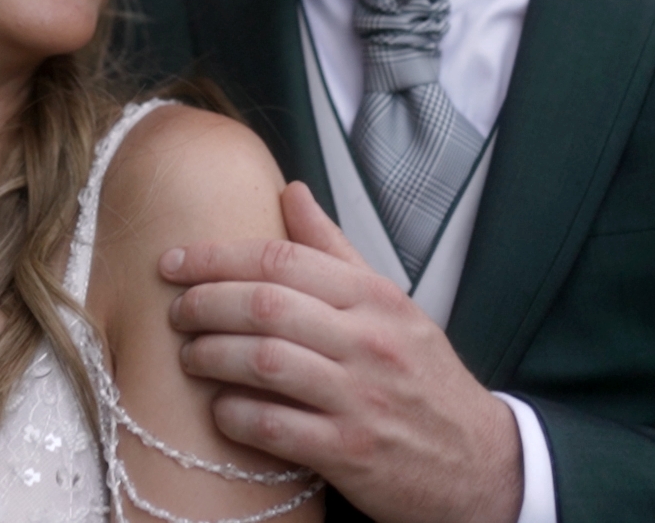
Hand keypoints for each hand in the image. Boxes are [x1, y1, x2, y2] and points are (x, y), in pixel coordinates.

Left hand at [162, 182, 524, 522]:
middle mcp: (369, 341)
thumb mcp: (392, 305)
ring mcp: (360, 398)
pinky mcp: (350, 452)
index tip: (175, 261)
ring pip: (264, 361)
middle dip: (205, 303)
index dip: (217, 257)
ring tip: (189, 356)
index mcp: (376, 298)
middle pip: (265, 305)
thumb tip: (290, 191)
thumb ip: (335, 250)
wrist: (480, 462)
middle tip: (176, 311)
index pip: (283, 259)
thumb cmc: (424, 379)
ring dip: (211, 356)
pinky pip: (275, 426)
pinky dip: (236, 414)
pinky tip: (219, 408)